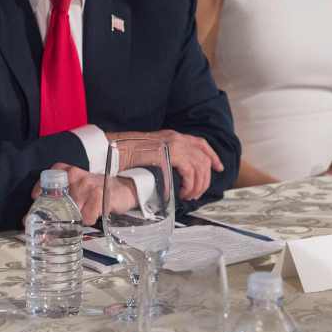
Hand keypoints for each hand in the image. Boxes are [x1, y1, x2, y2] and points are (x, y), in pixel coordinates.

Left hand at [30, 162, 136, 225]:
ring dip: (74, 220)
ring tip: (80, 218)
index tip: (36, 205)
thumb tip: (35, 218)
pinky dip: (88, 221)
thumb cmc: (95, 191)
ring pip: (71, 212)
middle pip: (57, 202)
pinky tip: (93, 216)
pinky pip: (86, 217)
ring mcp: (87, 185)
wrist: (123, 188)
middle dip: (55, 216)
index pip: (46, 179)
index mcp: (67, 171)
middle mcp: (75, 175)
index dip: (39, 193)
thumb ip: (60, 197)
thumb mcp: (77, 187)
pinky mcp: (99, 196)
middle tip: (57, 225)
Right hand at [106, 129, 223, 200]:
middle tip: (197, 193)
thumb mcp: (149, 152)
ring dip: (197, 184)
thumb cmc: (126, 153)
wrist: (113, 148)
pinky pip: (190, 171)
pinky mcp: (170, 154)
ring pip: (199, 166)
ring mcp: (174, 144)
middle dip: (205, 178)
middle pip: (203, 157)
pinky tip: (182, 192)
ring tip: (188, 196)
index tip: (218, 167)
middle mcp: (176, 137)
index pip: (200, 143)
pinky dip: (190, 184)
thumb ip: (163, 157)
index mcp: (172, 135)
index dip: (212, 156)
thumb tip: (172, 172)